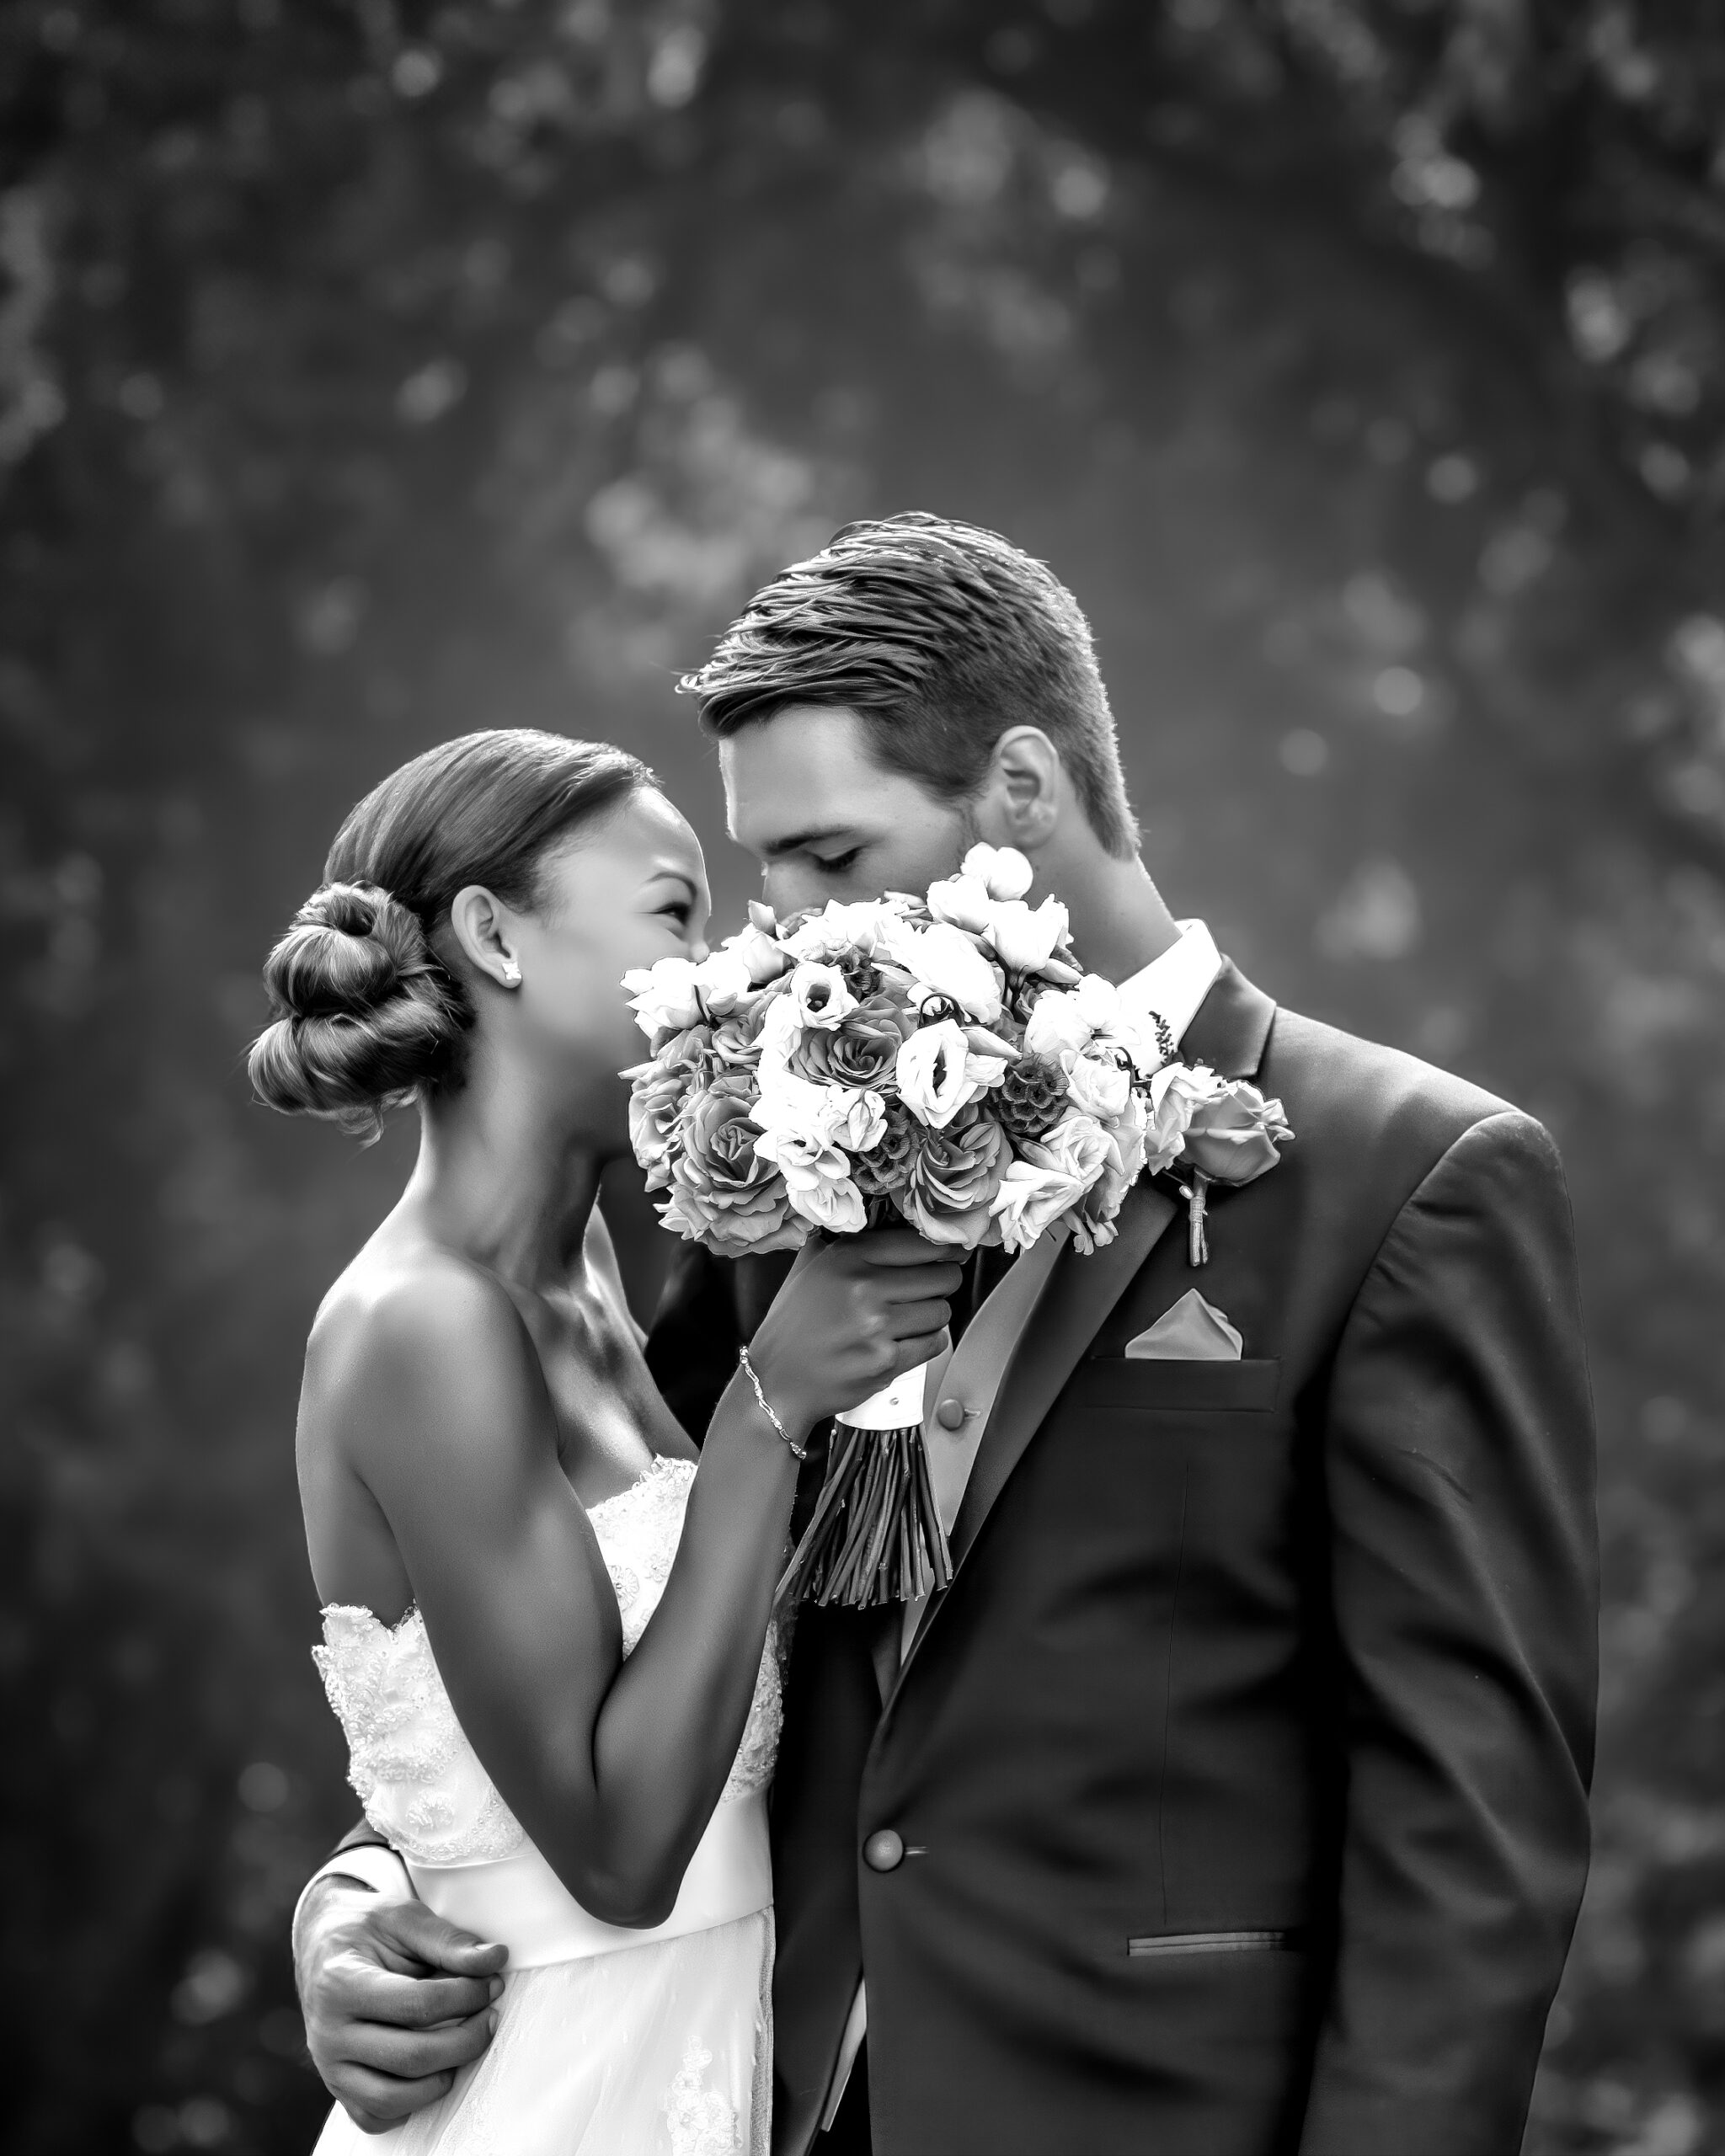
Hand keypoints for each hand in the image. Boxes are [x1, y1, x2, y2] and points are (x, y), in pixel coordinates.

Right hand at [294, 1876, 507, 2132]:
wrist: (323, 1944)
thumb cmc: (366, 1929)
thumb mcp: (404, 1917)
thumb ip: (448, 1940)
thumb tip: (494, 1959)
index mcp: (341, 1984)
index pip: (418, 2005)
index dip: (466, 1996)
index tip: (491, 1983)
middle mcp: (328, 2033)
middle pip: (411, 2057)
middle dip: (466, 2039)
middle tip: (490, 2015)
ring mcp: (329, 2067)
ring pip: (393, 2098)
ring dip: (443, 2077)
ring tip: (464, 2044)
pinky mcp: (336, 2088)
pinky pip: (375, 2116)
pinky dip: (410, 2104)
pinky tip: (432, 2071)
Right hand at [749, 1229, 962, 1431]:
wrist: (777, 1379)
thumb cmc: (794, 1323)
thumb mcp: (810, 1266)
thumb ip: (847, 1241)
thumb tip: (892, 1222)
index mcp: (848, 1257)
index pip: (920, 1243)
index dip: (946, 1248)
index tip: (954, 1251)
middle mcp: (864, 1287)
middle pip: (941, 1276)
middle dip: (945, 1280)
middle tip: (937, 1285)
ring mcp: (876, 1327)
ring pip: (941, 1311)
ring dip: (934, 1314)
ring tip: (913, 1316)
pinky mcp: (886, 1362)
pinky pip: (934, 1343)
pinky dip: (928, 1341)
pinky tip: (907, 1339)